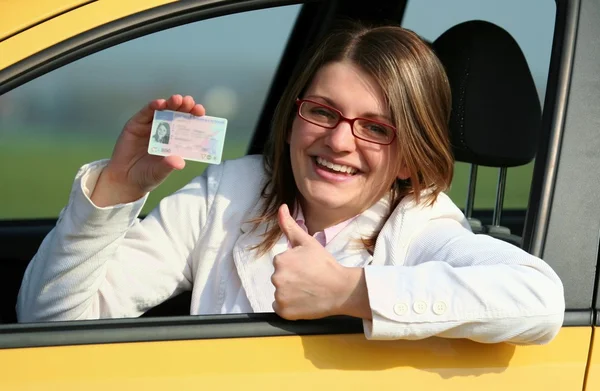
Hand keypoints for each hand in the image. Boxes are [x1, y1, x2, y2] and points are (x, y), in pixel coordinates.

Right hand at [91, 95, 204, 206]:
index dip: (194, 117)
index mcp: (176, 141)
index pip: (189, 125)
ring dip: (171, 103)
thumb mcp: (159, 173)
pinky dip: (153, 106)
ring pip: (163, 110)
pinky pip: (146, 113)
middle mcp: (165, 130)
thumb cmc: (147, 176)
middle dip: (185, 107)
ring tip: (177, 100)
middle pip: (178, 114)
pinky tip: (160, 104)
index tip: (201, 112)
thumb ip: (168, 166)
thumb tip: (180, 162)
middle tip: (190, 103)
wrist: (125, 179)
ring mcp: (151, 126)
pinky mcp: (136, 124)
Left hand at [271, 204, 370, 319]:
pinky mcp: (284, 312)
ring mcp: (280, 296)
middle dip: (292, 279)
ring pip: (280, 293)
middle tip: (310, 280)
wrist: (342, 289)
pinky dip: (290, 306)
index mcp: (280, 260)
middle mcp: (276, 278)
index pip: (282, 264)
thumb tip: (281, 207)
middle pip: (280, 278)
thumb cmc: (326, 264)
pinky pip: (281, 308)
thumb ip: (290, 225)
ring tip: (309, 291)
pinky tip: (304, 301)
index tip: (308, 269)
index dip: (295, 266)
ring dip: (291, 292)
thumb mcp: (308, 242)